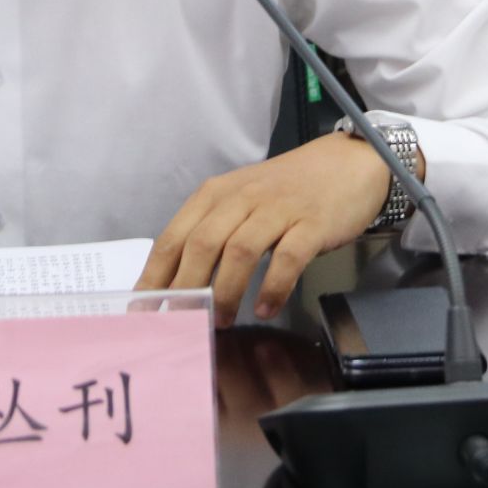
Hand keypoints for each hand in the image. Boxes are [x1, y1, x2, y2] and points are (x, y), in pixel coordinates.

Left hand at [135, 134, 399, 326]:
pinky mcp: (311, 223)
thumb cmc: (287, 190)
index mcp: (215, 194)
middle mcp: (241, 198)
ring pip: (240, 251)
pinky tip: (266, 309)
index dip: (155, 276)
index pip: (174, 237)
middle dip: (186, 288)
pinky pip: (287, 258)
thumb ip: (212, 233)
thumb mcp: (240, 202)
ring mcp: (277, 209)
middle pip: (202, 244)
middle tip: (181, 323)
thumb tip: (178, 285)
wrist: (346, 165)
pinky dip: (273, 287)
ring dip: (227, 291)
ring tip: (222, 322)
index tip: (142, 310)